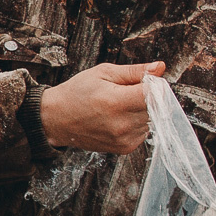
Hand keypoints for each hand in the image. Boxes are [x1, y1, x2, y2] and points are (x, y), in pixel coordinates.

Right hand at [40, 61, 165, 152]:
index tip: (144, 82)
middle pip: (156, 107)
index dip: (154, 85)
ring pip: (151, 120)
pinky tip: (119, 119)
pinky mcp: (124, 148)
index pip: (156, 94)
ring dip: (142, 112)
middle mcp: (122, 124)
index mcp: (117, 102)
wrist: (56, 119)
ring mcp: (124, 139)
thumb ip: (134, 71)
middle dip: (147, 98)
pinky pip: (143, 132)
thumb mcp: (103, 73)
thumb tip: (160, 67)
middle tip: (126, 93)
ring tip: (119, 107)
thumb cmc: (77, 93)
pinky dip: (136, 124)